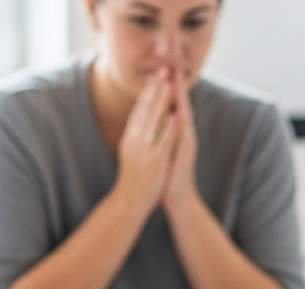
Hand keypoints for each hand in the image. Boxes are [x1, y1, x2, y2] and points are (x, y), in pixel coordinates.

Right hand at [112, 67, 177, 215]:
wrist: (129, 201)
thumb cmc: (132, 179)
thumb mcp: (130, 154)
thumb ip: (135, 139)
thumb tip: (138, 124)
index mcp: (130, 138)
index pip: (139, 110)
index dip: (147, 93)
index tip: (154, 77)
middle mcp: (135, 141)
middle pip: (145, 111)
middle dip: (154, 90)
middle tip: (161, 71)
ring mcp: (145, 150)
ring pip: (154, 122)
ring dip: (161, 103)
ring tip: (169, 85)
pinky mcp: (155, 161)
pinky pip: (163, 142)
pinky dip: (169, 128)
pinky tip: (175, 116)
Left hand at [161, 69, 200, 210]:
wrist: (178, 197)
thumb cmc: (167, 174)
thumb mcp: (162, 147)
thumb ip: (161, 132)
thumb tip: (156, 118)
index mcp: (174, 129)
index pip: (171, 103)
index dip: (167, 85)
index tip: (163, 67)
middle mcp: (183, 132)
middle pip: (180, 103)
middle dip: (175, 83)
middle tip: (172, 63)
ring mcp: (185, 142)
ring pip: (183, 115)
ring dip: (181, 98)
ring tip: (177, 79)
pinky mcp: (185, 154)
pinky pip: (183, 137)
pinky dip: (181, 125)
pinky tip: (181, 113)